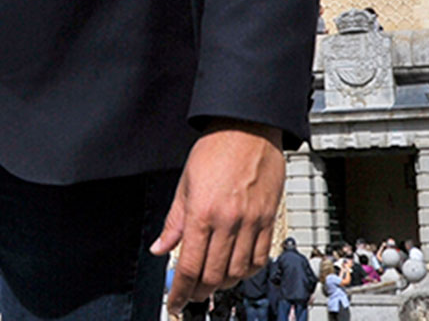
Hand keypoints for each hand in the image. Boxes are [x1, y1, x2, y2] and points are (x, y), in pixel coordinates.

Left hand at [151, 121, 284, 312]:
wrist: (247, 126)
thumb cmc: (215, 148)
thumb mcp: (185, 183)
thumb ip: (173, 222)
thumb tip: (159, 248)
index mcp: (201, 212)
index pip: (189, 266)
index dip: (180, 292)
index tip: (175, 302)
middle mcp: (227, 221)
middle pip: (213, 275)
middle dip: (200, 291)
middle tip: (192, 294)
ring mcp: (251, 222)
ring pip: (238, 272)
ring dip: (224, 284)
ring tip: (213, 282)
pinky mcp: (268, 218)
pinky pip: (260, 257)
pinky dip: (248, 271)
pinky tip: (238, 270)